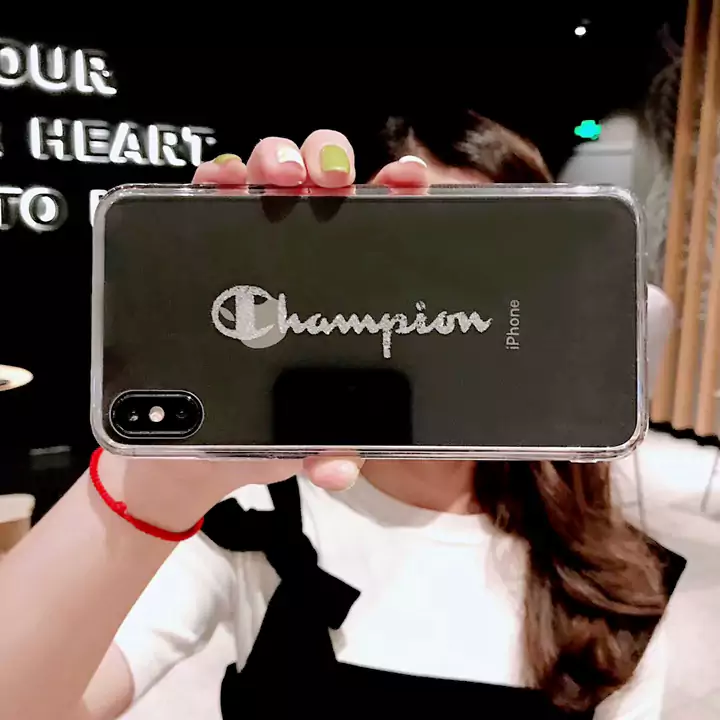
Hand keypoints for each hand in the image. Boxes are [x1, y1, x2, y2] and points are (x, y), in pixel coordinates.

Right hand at [103, 130, 430, 531]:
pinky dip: (216, 178)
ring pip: (267, 178)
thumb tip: (337, 466)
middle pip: (322, 187)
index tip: (409, 181)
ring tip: (279, 175)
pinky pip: (205, 200)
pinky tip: (223, 179)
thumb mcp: (305, 436)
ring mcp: (250, 249)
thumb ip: (329, 448)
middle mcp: (301, 258)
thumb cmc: (259, 430)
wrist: (187, 449)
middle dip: (330, 164)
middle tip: (329, 180)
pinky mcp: (200, 250)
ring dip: (276, 159)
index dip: (397, 193)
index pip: (378, 227)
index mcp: (344, 287)